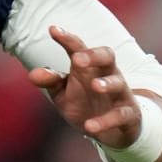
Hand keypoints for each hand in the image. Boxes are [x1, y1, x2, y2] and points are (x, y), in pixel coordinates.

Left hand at [27, 25, 139, 149]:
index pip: (79, 48)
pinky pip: (121, 115)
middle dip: (94, 55)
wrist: (112, 131)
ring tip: (95, 86)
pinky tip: (89, 126)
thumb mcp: (63, 93)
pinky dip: (106, 121)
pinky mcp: (129, 114)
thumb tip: (33, 74)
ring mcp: (120, 94)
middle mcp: (107, 75)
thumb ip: (50, 81)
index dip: (67, 39)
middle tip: (77, 59)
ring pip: (119, 82)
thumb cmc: (85, 104)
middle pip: (107, 56)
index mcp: (89, 67)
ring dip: (107, 84)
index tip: (52, 30)